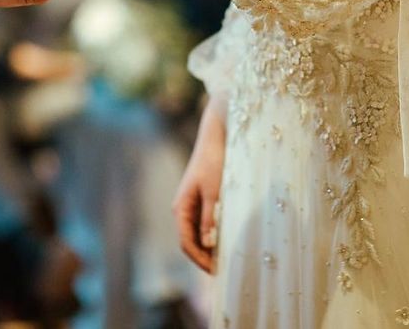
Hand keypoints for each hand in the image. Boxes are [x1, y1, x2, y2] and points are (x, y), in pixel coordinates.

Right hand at [172, 100, 225, 273]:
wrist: (216, 136)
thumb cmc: (215, 162)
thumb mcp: (214, 192)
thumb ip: (209, 218)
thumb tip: (206, 244)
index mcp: (181, 207)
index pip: (186, 242)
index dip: (200, 259)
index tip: (216, 271)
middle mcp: (183, 208)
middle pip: (190, 240)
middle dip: (204, 256)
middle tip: (223, 269)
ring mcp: (192, 204)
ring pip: (198, 233)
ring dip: (209, 246)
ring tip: (226, 258)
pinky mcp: (202, 198)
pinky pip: (204, 223)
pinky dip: (213, 233)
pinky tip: (226, 238)